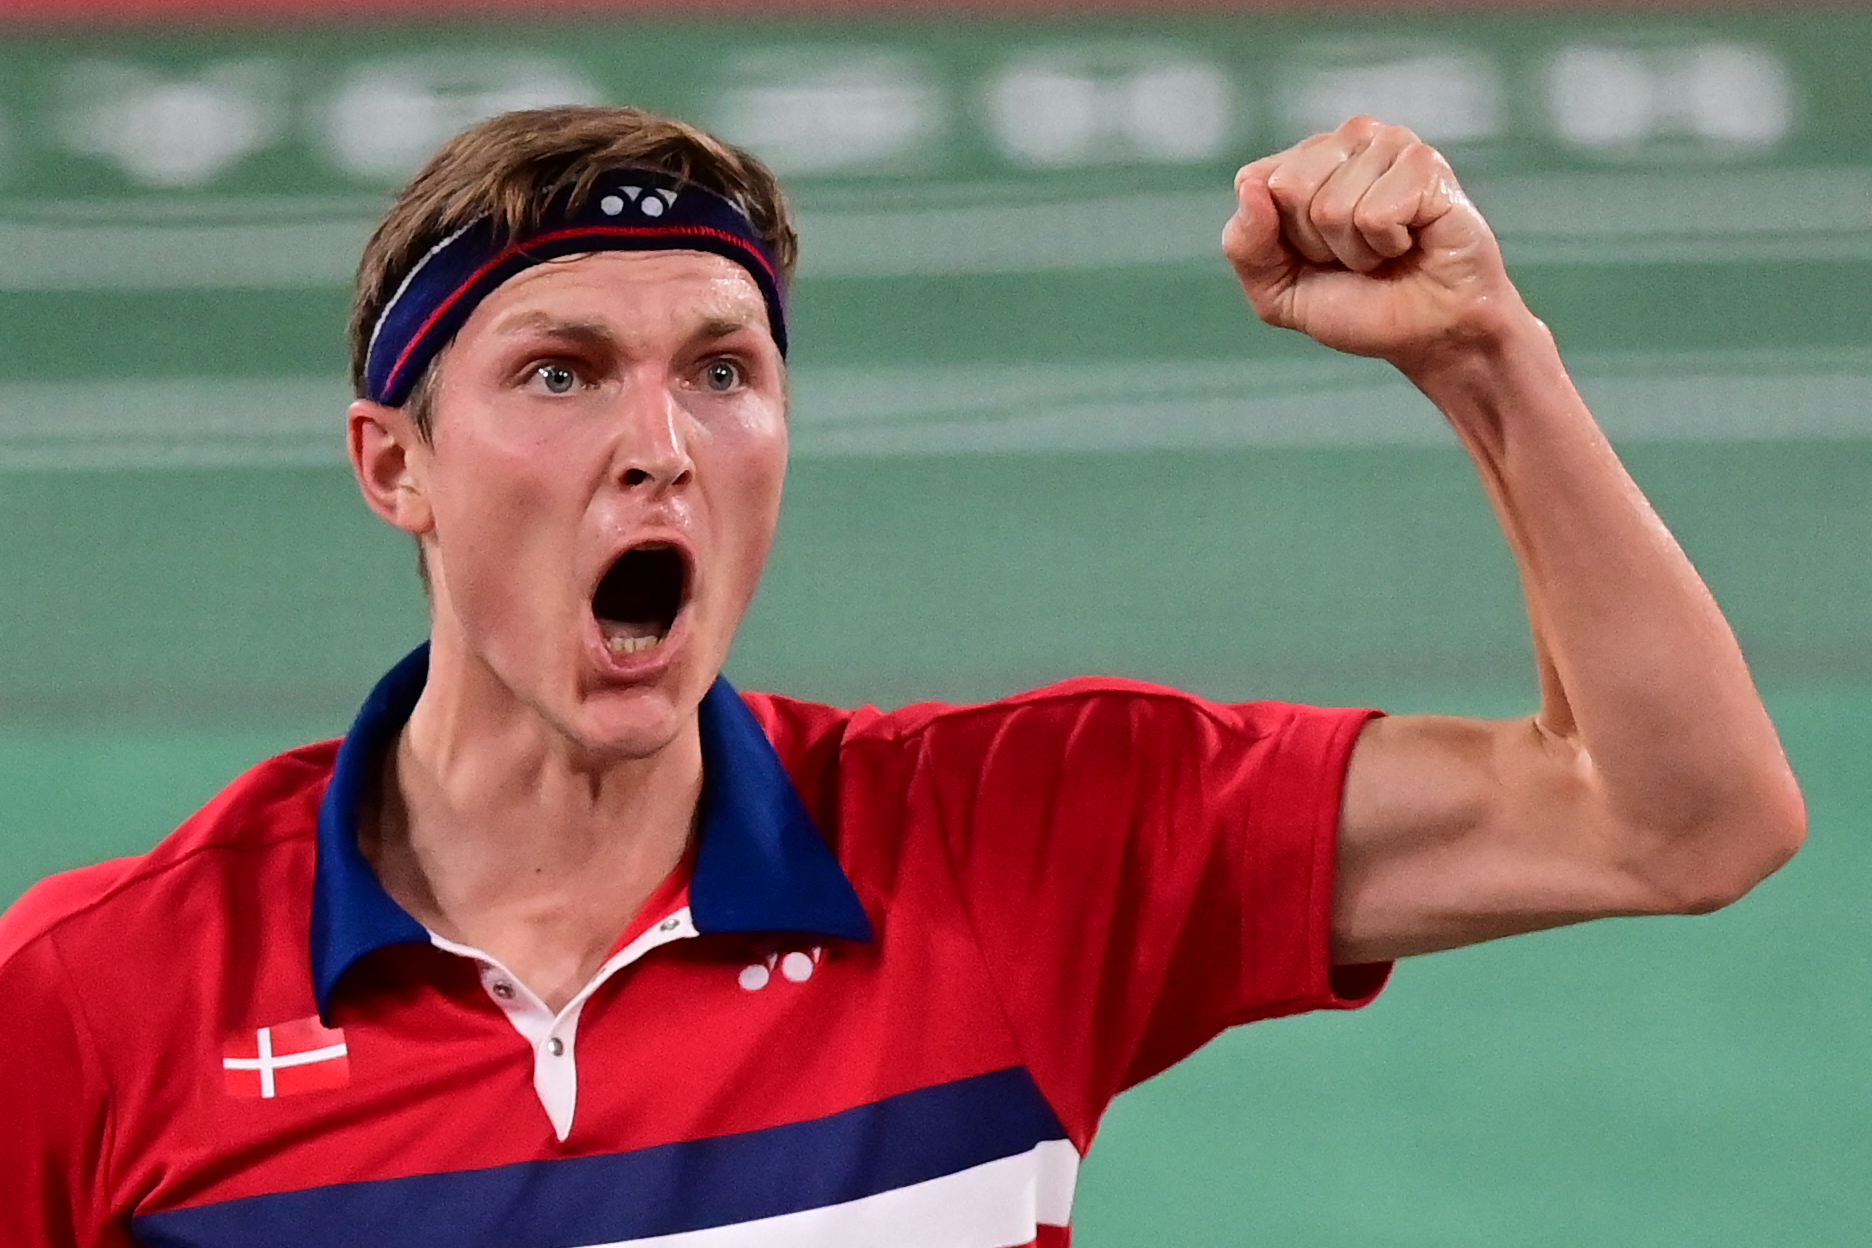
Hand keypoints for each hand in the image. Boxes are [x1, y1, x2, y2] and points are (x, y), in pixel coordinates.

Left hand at [1223, 116, 1529, 372]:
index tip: (1315, 257)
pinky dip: (1387, 246)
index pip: (1254, 181)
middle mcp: (1348, 139)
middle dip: (1316, 244)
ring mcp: (1390, 144)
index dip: (1278, 238)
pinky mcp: (1426, 165)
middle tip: (1356, 257)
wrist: (1431, 335)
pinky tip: (1411, 243)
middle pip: (1289, 188)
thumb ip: (1246, 245)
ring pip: (1332, 206)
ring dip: (1356, 250)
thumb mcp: (1279, 291)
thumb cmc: (1360, 307)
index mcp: (1307, 158)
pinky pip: (1374, 215)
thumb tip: (1251, 188)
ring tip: (1386, 252)